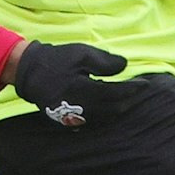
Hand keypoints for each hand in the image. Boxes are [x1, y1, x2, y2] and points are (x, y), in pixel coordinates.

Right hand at [10, 40, 130, 127]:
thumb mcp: (82, 54)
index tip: (144, 84)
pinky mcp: (69, 120)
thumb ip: (105, 62)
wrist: (30, 72)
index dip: (133, 90)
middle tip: (138, 91)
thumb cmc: (57, 60)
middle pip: (114, 109)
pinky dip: (107, 113)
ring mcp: (74, 117)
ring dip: (119, 108)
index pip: (117, 94)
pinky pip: (94, 120)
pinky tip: (110, 104)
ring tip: (127, 97)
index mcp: (85, 90)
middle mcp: (82, 108)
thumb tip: (125, 67)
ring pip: (105, 117)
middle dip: (129, 100)